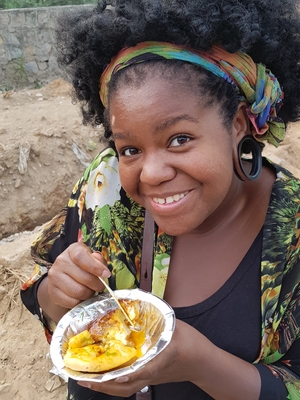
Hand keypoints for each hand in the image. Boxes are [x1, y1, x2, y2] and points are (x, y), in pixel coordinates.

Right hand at [47, 242, 110, 309]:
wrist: (65, 276)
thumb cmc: (84, 265)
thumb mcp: (92, 258)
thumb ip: (99, 262)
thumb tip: (103, 269)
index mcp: (72, 250)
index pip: (81, 257)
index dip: (95, 267)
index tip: (106, 274)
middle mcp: (61, 261)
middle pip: (83, 277)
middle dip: (97, 285)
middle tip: (100, 286)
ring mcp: (54, 277)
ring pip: (78, 292)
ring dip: (89, 294)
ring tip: (90, 291)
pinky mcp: (53, 292)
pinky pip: (71, 302)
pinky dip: (80, 302)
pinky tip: (82, 297)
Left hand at [78, 319, 209, 395]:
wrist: (204, 363)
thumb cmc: (192, 343)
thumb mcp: (176, 324)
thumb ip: (157, 314)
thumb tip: (135, 302)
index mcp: (163, 358)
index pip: (146, 370)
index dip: (128, 374)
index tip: (114, 376)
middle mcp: (153, 373)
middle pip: (126, 387)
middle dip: (103, 385)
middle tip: (82, 378)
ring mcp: (151, 379)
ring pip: (125, 389)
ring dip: (105, 387)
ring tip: (87, 378)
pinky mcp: (150, 380)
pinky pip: (129, 386)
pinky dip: (113, 384)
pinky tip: (105, 375)